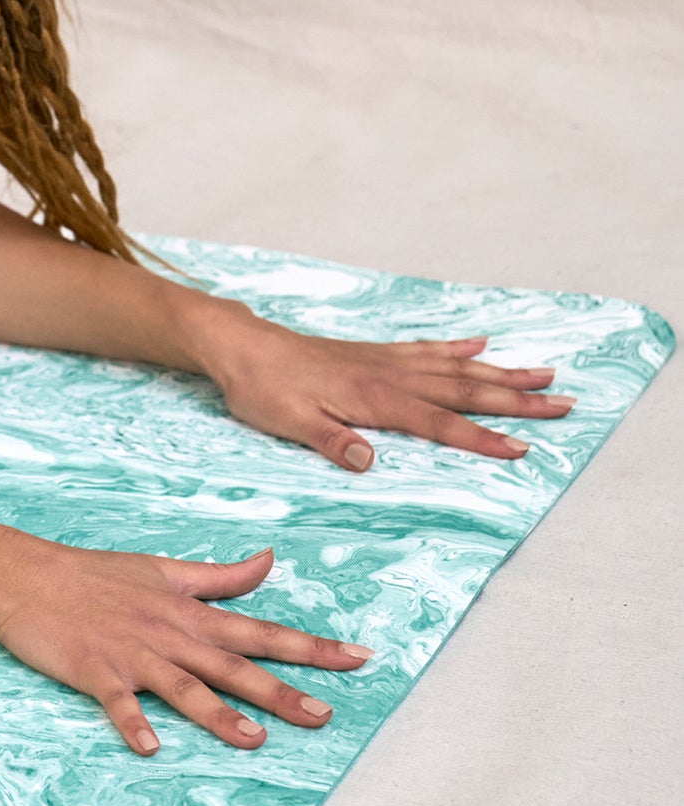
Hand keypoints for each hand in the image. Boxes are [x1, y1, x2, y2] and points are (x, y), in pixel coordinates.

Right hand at [0, 529, 371, 755]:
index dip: (311, 645)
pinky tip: (149, 747)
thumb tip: (269, 561)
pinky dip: (132, 723)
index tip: (359, 657)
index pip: (260, 629)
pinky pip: (117, 703)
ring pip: (183, 687)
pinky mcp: (93, 670)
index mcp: (187, 611)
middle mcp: (168, 633)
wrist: (24, 573)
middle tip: (325, 716)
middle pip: (233, 665)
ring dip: (218, 714)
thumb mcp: (162, 568)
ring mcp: (131, 653)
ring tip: (253, 740)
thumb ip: (219, 576)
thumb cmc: (94, 573)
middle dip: (282, 691)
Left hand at [194, 304, 574, 472]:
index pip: (439, 422)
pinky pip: (424, 349)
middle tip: (564, 402)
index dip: (481, 437)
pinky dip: (456, 347)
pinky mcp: (372, 354)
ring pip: (454, 367)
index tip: (522, 447)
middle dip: (516, 398)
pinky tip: (479, 343)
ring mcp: (383, 361)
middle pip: (464, 388)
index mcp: (373, 399)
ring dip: (499, 371)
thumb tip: (369, 461)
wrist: (241, 347)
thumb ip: (331, 442)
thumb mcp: (289, 425)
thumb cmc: (262, 390)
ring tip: (542, 372)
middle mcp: (388, 375)